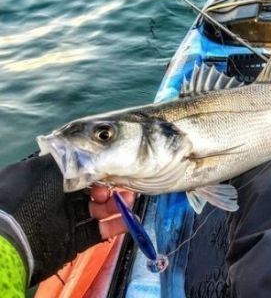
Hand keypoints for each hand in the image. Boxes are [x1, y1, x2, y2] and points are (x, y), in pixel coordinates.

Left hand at [0, 154, 133, 284]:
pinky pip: (98, 230)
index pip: (76, 170)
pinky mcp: (72, 241)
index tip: (112, 165)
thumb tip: (88, 153)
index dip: (96, 167)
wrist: (12, 245)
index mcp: (44, 179)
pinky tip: (129, 219)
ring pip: (96, 208)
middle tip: (120, 185)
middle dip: (108, 185)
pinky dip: (115, 225)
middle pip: (89, 189)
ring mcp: (63, 220)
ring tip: (129, 200)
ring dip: (115, 203)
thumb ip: (69, 159)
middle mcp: (54, 198)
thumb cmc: (28, 199)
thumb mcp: (46, 169)